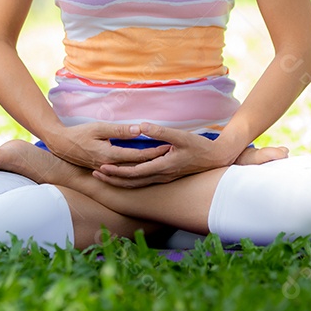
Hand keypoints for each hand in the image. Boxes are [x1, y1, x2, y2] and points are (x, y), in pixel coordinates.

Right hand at [44, 122, 170, 171]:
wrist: (61, 145)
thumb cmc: (79, 134)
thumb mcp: (99, 128)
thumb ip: (120, 130)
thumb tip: (139, 130)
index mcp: (110, 156)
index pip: (138, 156)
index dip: (154, 152)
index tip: (168, 146)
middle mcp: (110, 166)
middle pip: (138, 166)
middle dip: (155, 160)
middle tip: (172, 153)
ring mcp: (107, 170)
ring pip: (132, 172)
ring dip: (147, 166)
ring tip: (163, 160)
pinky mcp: (104, 170)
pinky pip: (124, 173)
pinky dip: (136, 170)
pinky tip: (145, 166)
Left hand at [91, 123, 250, 187]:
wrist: (215, 159)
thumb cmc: (199, 146)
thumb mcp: (181, 136)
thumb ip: (161, 132)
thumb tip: (142, 126)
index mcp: (162, 167)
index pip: (133, 173)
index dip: (116, 172)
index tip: (101, 168)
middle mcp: (161, 176)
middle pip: (131, 182)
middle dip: (112, 179)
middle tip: (95, 174)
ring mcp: (163, 178)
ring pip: (136, 184)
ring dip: (119, 181)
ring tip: (104, 176)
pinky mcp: (166, 176)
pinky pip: (143, 181)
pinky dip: (130, 180)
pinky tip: (123, 175)